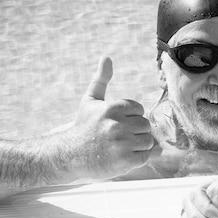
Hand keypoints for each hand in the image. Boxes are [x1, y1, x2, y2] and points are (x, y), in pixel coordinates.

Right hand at [63, 56, 154, 179]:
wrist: (69, 155)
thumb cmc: (83, 127)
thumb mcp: (90, 100)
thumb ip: (101, 79)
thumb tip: (106, 57)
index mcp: (113, 108)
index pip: (139, 109)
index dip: (130, 117)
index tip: (116, 124)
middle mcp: (117, 124)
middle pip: (145, 125)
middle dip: (135, 132)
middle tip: (119, 138)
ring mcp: (121, 143)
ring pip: (148, 141)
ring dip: (138, 146)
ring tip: (121, 147)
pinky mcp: (125, 161)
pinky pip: (146, 156)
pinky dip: (138, 158)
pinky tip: (123, 157)